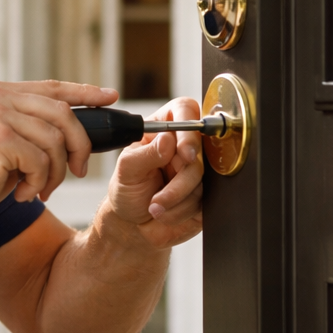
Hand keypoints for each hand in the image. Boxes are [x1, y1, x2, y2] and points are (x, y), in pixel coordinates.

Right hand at [0, 80, 118, 228]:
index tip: (110, 96)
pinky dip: (38, 183)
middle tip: (77, 172)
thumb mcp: (3, 146)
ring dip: (55, 173)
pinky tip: (21, 194)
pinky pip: (42, 161)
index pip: (52, 88)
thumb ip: (29, 131)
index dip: (85, 92)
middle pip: (63, 113)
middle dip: (79, 147)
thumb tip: (73, 136)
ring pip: (56, 141)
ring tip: (38, 190)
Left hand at [105, 97, 205, 247]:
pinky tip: (167, 213)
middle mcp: (184, 144)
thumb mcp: (127, 170)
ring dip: (177, 199)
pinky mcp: (205, 192)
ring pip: (203, 180)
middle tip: (158, 198)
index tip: (184, 154)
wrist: (133, 221)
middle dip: (179, 181)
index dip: (189, 132)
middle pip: (199, 151)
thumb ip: (145, 154)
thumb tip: (167, 140)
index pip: (185, 111)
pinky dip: (183, 211)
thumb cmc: (128, 189)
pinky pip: (205, 200)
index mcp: (164, 128)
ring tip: (155, 207)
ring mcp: (197, 168)